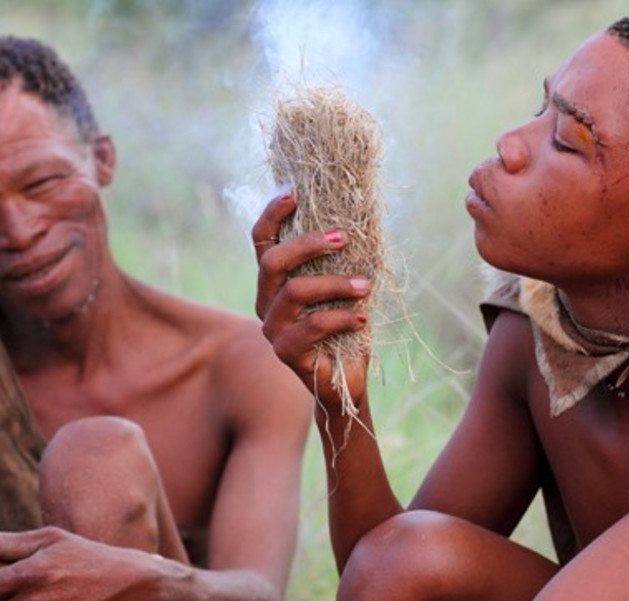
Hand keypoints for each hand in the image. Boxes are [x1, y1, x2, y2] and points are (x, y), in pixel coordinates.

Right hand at [253, 190, 372, 409]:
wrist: (347, 381)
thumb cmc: (346, 327)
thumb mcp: (345, 285)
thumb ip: (341, 258)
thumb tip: (359, 218)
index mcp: (275, 281)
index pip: (262, 241)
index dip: (273, 214)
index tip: (295, 192)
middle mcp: (266, 302)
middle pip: (273, 261)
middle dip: (308, 244)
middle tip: (344, 238)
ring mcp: (273, 328)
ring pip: (295, 291)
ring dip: (336, 283)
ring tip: (366, 285)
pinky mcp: (286, 352)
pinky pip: (311, 326)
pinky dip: (341, 317)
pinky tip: (362, 318)